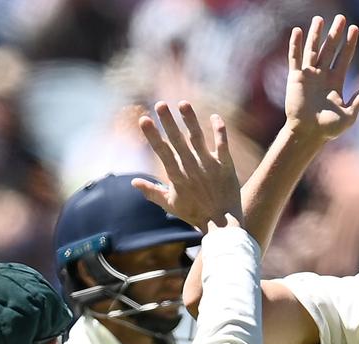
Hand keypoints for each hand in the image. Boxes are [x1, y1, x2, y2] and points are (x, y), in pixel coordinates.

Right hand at [134, 102, 242, 229]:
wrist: (222, 224)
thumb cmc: (194, 214)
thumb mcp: (170, 205)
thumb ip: (152, 191)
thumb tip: (133, 182)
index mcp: (177, 176)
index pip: (162, 151)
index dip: (152, 135)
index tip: (144, 119)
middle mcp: (191, 168)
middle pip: (177, 141)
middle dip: (168, 121)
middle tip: (160, 104)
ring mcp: (209, 165)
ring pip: (197, 138)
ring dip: (190, 120)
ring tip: (183, 104)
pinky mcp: (225, 165)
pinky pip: (222, 144)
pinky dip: (219, 130)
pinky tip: (214, 117)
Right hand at [283, 14, 358, 142]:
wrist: (307, 134)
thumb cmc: (328, 129)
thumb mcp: (349, 116)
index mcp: (336, 81)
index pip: (344, 57)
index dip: (350, 43)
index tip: (354, 28)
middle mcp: (323, 75)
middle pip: (330, 49)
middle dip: (335, 34)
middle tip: (340, 18)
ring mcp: (309, 75)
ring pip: (313, 50)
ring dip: (316, 35)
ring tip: (320, 19)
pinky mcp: (295, 78)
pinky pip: (295, 58)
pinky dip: (295, 45)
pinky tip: (297, 31)